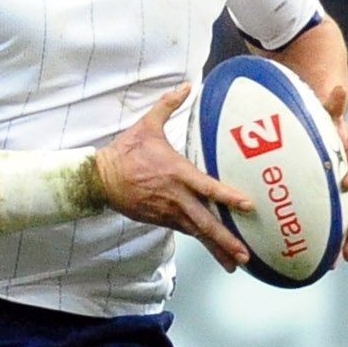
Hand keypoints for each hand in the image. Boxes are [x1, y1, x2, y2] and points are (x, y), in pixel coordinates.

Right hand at [96, 86, 252, 270]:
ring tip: (236, 262)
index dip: (228, 197)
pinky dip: (202, 240)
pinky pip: (186, 231)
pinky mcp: (160, 219)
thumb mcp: (147, 126)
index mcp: (177, 174)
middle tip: (245, 254)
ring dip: (217, 248)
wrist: (100, 179)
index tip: (247, 205)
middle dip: (226, 240)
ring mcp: (167, 212)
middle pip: (205, 223)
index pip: (207, 188)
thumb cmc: (125, 152)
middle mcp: (175, 198)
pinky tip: (216, 251)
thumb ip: (169, 105)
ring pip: (197, 232)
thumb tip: (186, 84)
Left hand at [337, 115, 347, 261]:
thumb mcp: (328, 116)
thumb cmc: (325, 126)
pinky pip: (340, 229)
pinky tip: (327, 264)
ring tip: (346, 258)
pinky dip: (335, 245)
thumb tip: (336, 87)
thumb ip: (332, 106)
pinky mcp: (339, 209)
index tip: (347, 183)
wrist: (325, 138)